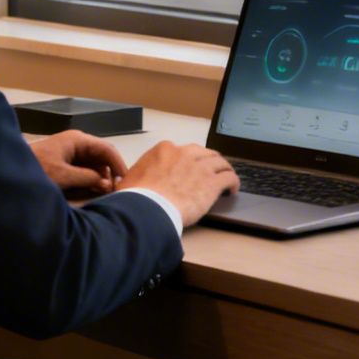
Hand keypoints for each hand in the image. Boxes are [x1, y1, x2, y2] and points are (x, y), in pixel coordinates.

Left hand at [30, 130, 128, 195]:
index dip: (118, 165)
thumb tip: (107, 184)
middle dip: (108, 174)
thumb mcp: (63, 176)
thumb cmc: (34, 169)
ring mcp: (71, 154)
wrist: (10, 171)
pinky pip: (84, 171)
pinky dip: (89, 181)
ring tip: (100, 194)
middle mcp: (77, 144)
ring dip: (98, 179)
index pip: (107, 149)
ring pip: (94, 166)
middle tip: (113, 192)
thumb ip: (88, 179)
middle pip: (102, 158)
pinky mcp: (66, 164)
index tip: (125, 181)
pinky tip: (89, 191)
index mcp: (77, 140)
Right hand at [123, 141, 239, 225]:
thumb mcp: (129, 180)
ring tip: (226, 178)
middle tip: (211, 171)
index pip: (182, 151)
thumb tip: (125, 182)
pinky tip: (232, 190)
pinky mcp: (212, 183)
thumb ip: (135, 176)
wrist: (148, 208)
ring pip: (220, 163)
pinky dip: (233, 182)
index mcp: (165, 150)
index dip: (188, 161)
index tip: (189, 169)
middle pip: (204, 153)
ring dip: (224, 170)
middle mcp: (185, 154)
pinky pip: (229, 178)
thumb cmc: (136, 197)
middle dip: (209, 161)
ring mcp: (200, 167)